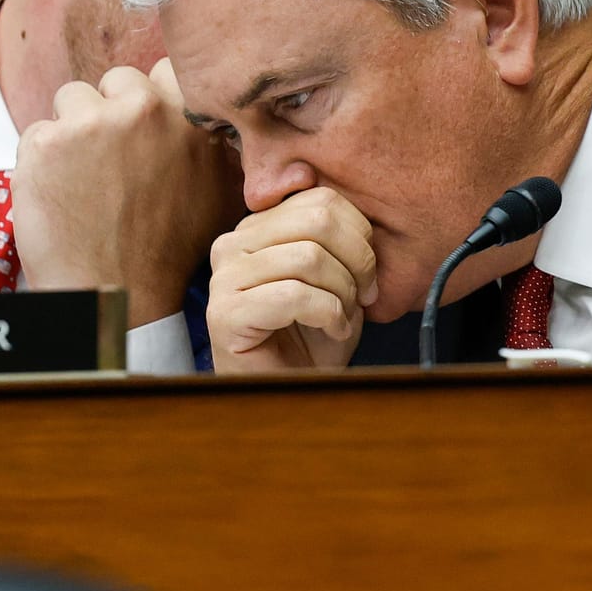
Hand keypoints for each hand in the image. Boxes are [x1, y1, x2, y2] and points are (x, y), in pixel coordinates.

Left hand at [12, 59, 242, 323]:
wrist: (113, 294)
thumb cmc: (166, 253)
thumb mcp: (219, 196)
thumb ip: (217, 147)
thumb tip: (224, 121)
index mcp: (187, 118)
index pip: (166, 70)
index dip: (151, 97)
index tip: (143, 126)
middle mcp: (142, 111)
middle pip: (116, 80)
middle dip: (109, 111)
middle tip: (111, 163)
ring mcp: (90, 123)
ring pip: (71, 99)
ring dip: (73, 131)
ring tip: (84, 181)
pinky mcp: (45, 143)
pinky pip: (37, 131)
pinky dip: (42, 160)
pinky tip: (61, 195)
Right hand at [207, 187, 378, 371]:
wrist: (291, 390)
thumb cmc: (313, 336)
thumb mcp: (335, 276)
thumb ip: (339, 238)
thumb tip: (361, 212)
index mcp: (258, 226)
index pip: (320, 199)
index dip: (359, 235)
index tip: (368, 275)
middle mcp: (233, 244)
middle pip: (317, 220)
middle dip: (357, 261)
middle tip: (364, 295)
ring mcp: (223, 278)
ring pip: (309, 257)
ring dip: (343, 292)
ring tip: (344, 316)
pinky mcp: (224, 314)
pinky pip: (294, 295)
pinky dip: (329, 315)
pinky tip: (333, 332)